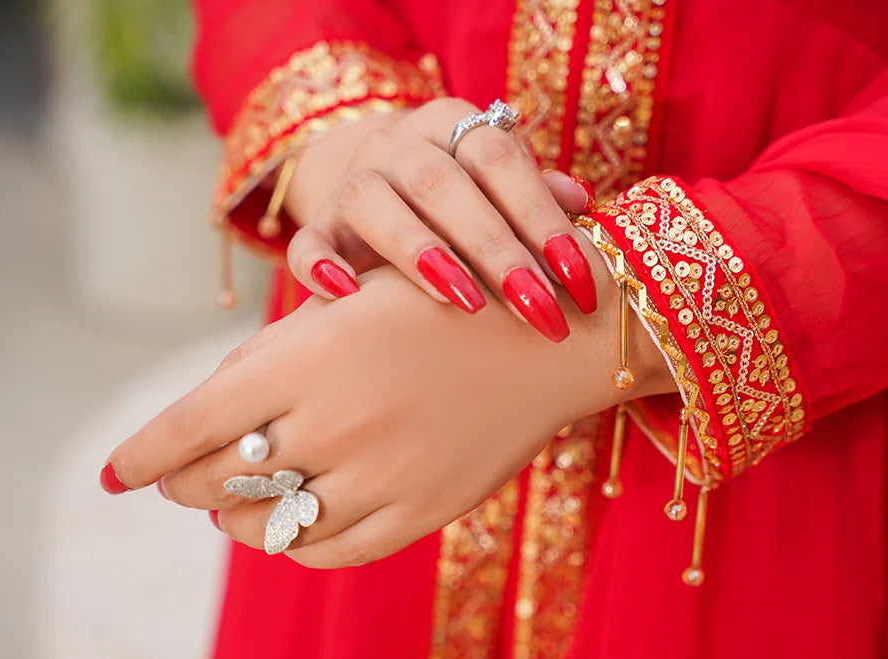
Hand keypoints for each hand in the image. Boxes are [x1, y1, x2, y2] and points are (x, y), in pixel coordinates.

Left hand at [103, 242, 673, 567]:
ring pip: (271, 527)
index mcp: (310, 357)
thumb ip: (275, 354)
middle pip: (218, 482)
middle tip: (180, 479)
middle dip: (184, 482)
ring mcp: (381, 475)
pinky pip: (332, 552)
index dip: (141, 454)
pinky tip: (288, 529)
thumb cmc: (444, 299)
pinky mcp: (421, 512)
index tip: (114, 473)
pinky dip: (295, 546)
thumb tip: (209, 411)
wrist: (550, 335)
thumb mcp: (352, 300)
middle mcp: (337, 422)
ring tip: (230, 510)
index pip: (190, 424)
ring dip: (235, 521)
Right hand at [282, 98, 598, 341]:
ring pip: (374, 202)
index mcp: (452, 124)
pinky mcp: (320, 224)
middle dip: (494, 247)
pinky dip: (321, 266)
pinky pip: (308, 240)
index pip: (497, 155)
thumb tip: (580, 202)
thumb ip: (535, 193)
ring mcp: (353, 181)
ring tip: (466, 303)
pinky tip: (347, 296)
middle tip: (537, 304)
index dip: (539, 213)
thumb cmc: (465, 197)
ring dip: (421, 252)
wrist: (382, 186)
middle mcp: (399, 144)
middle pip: (441, 183)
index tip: (578, 274)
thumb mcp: (500, 186)